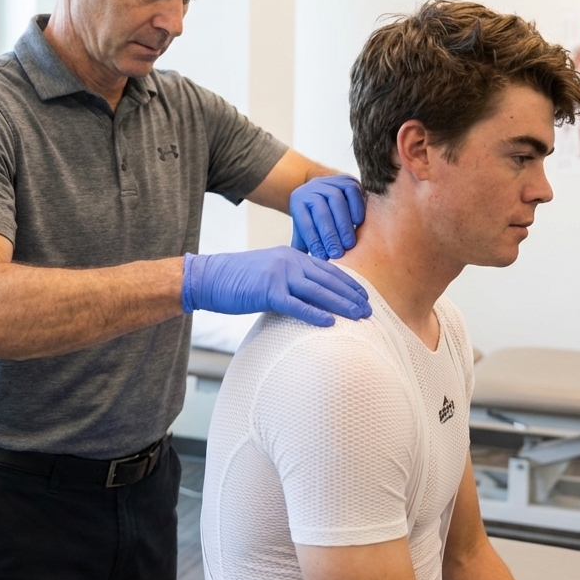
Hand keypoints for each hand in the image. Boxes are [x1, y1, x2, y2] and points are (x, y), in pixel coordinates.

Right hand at [182, 248, 371, 327]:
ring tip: (359, 317)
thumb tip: (309, 294)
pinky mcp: (267, 291)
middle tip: (370, 310)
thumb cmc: (237, 279)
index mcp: (291, 256)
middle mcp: (289, 262)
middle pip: (328, 280)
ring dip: (341, 305)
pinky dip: (314, 313)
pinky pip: (296, 305)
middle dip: (351, 295)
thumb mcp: (269, 271)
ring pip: (318, 291)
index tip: (364, 296)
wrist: (208, 278)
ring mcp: (279, 275)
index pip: (327, 270)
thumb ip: (290, 278)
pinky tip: (330, 323)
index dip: (348, 283)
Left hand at [290, 175, 365, 259]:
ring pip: (336, 201)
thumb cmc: (314, 218)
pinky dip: (356, 208)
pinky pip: (352, 192)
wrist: (324, 191)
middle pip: (321, 212)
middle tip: (337, 254)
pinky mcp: (347, 180)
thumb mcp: (304, 230)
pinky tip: (358, 224)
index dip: (313, 240)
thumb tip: (300, 267)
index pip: (305, 222)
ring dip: (343, 225)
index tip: (322, 257)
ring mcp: (330, 182)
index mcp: (298, 201)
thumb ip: (303, 245)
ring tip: (348, 244)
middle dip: (329, 235)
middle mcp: (312, 189)